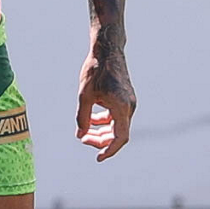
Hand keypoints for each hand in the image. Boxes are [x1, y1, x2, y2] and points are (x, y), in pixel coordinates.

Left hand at [75, 46, 135, 161]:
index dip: (110, 150)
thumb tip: (80, 135)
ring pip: (117, 125)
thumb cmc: (95, 70)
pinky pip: (117, 116)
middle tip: (83, 140)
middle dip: (101, 140)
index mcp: (121, 107)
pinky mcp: (125, 98)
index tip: (98, 158)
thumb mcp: (84, 95)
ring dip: (102, 131)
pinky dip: (105, 121)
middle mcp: (129, 106)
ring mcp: (128, 102)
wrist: (107, 50)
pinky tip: (92, 119)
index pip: (120, 137)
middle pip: (118, 134)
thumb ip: (82, 117)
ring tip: (84, 132)